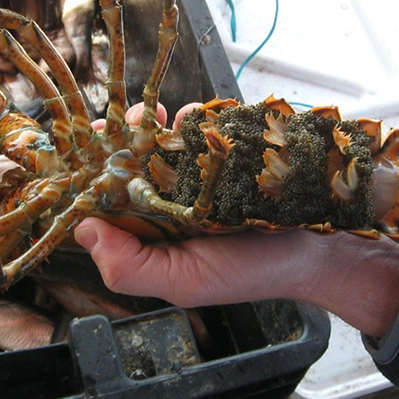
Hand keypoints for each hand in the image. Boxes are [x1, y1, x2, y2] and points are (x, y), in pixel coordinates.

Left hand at [77, 102, 398, 337]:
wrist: (316, 250)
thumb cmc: (248, 272)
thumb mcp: (183, 283)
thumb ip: (128, 267)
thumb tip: (83, 230)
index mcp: (151, 232)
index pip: (108, 201)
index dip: (92, 176)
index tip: (83, 152)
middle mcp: (169, 200)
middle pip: (129, 162)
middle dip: (120, 139)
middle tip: (117, 123)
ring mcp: (197, 173)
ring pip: (160, 140)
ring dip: (151, 123)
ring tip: (154, 114)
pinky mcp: (225, 152)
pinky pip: (199, 127)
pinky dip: (191, 117)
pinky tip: (190, 114)